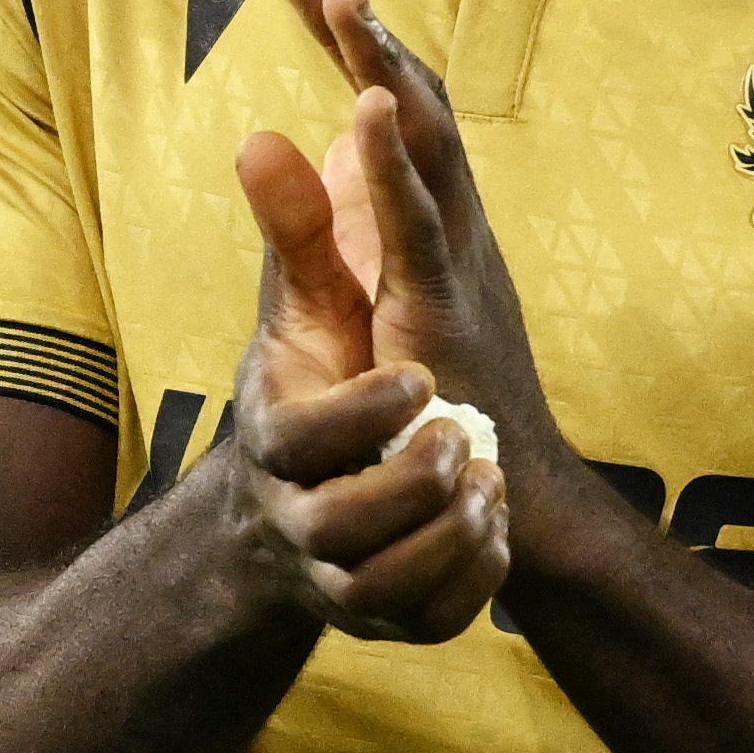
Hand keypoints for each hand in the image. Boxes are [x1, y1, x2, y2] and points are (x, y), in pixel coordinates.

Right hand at [221, 113, 507, 646]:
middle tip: (458, 434)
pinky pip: (434, 620)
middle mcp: (301, 517)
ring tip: (484, 476)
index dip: (366, 410)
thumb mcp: (303, 314)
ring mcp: (345, 579)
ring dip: (449, 532)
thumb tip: (262, 132)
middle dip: (414, 481)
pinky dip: (470, 576)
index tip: (418, 376)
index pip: (307, 437)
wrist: (299, 516)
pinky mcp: (392, 617)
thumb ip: (298, 231)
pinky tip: (491, 523)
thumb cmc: (311, 391)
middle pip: (347, 526)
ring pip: (393, 586)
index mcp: (276, 441)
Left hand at [264, 0, 566, 484]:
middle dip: (362, 31)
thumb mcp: (337, 293)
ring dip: (385, 69)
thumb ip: (311, 220)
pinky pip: (421, 224)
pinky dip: (396, 162)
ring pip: (428, 145)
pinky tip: (366, 108)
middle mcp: (454, 223)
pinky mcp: (444, 311)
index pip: (396, 105)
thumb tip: (288, 135)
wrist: (494, 502)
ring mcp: (457, 261)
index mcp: (430, 213)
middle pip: (415, 103)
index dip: (354, 39)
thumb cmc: (422, 402)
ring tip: (341, 1)